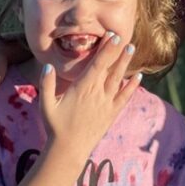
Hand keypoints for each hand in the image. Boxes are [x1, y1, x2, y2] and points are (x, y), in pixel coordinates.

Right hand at [39, 32, 141, 156]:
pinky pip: (125, 97)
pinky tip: (139, 76)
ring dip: (125, 63)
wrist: (69, 149)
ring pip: (118, 79)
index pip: (97, 63)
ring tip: (131, 48)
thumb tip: (47, 65)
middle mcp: (97, 93)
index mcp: (82, 87)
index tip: (112, 36)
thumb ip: (46, 84)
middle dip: (116, 51)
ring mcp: (107, 102)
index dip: (106, 49)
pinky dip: (132, 86)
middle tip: (123, 35)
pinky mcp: (112, 113)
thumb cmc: (55, 125)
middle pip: (109, 68)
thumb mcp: (45, 104)